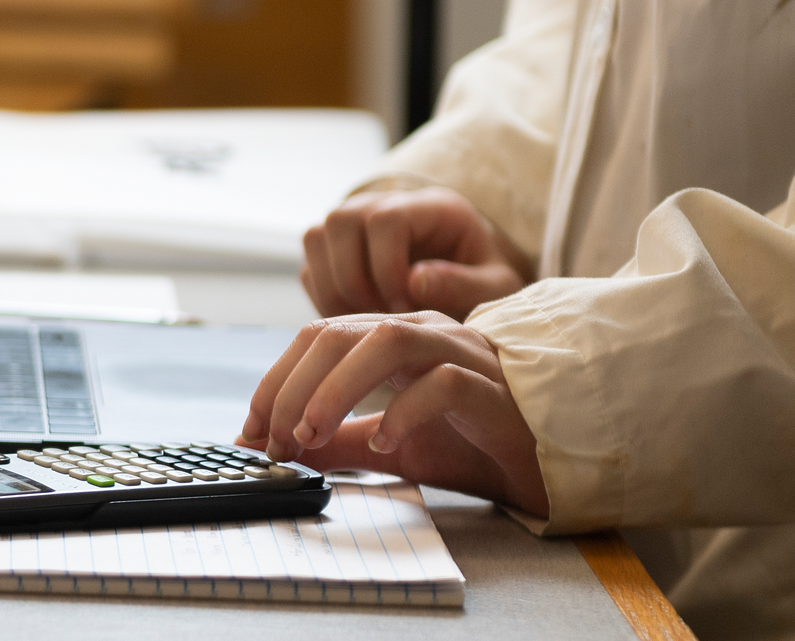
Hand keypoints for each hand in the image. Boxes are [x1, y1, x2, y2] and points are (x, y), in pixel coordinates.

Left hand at [235, 311, 549, 516]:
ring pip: (384, 341)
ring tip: (311, 435)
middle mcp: (422, 333)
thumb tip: (282, 448)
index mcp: (393, 339)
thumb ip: (339, 443)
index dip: (274, 381)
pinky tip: (386, 443)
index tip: (250, 432)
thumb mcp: (389, 448)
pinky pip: (442, 382)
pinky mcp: (492, 386)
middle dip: (292, 388)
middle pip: (337, 334)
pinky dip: (403, 411)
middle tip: (274, 440)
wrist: (544, 462)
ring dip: (334, 389)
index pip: (316, 338)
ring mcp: (459, 353)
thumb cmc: (470, 444)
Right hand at [302, 186, 531, 318]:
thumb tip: (414, 283)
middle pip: (340, 221)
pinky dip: (326, 300)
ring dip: (335, 290)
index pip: (385, 219)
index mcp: (431, 206)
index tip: (405, 307)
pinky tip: (359, 321)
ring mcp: (353, 223)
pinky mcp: (333, 250)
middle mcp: (383, 203)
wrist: (469, 281)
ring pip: (316, 239)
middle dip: (355, 280)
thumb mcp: (495, 287)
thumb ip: (464, 284)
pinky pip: (310, 269)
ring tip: (370, 320)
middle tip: (384, 316)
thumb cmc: (485, 282)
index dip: (386, 266)